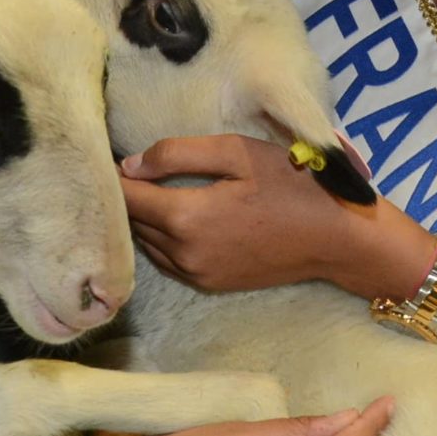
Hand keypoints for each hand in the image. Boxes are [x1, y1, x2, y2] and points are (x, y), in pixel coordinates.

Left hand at [122, 136, 426, 298]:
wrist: (335, 238)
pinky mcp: (209, 283)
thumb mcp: (237, 152)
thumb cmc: (292, 184)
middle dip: (123, 197)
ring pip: (145, 243)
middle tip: (118, 167)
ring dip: (140, 219)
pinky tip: (168, 214)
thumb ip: (177, 154)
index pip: (125, 198)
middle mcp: (183, 254)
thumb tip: (129, 166)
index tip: (101, 155)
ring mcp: (196, 274)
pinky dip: (159, 238)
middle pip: (131, 223)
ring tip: (141, 188)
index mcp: (186, 218)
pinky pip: (166, 259)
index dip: (109, 176)